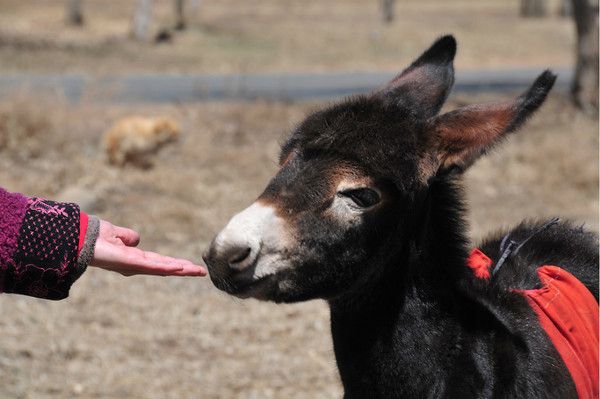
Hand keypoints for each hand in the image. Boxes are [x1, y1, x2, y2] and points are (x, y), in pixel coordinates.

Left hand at [91, 220, 206, 276]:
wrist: (78, 239)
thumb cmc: (93, 237)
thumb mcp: (115, 234)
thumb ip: (127, 237)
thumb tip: (137, 240)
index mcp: (134, 259)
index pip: (160, 262)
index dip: (175, 264)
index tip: (189, 266)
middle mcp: (136, 265)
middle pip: (165, 268)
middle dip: (183, 270)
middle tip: (201, 272)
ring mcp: (134, 265)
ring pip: (163, 268)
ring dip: (181, 270)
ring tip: (197, 271)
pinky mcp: (131, 263)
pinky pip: (152, 266)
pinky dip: (166, 267)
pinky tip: (179, 267)